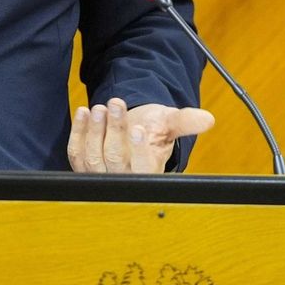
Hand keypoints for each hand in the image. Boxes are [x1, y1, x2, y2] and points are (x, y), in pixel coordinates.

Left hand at [66, 97, 214, 173]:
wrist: (133, 131)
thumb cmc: (154, 129)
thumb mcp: (170, 124)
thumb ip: (186, 122)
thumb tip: (208, 119)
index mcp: (148, 175)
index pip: (143, 169)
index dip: (139, 150)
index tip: (139, 128)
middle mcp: (122, 180)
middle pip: (114, 160)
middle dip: (114, 130)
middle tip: (115, 103)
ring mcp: (100, 175)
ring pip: (93, 157)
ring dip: (94, 131)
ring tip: (99, 108)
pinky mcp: (83, 167)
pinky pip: (77, 153)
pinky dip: (78, 132)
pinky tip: (83, 112)